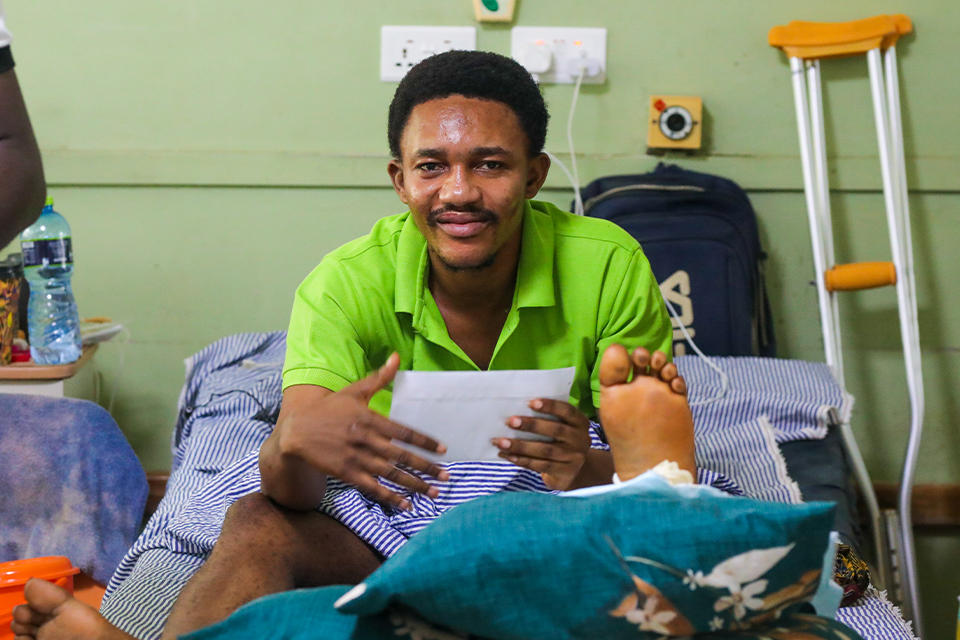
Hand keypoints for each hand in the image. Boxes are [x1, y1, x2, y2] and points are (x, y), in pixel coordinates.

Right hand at [272, 353, 449, 510]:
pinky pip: (372, 487)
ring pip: (390, 474)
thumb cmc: (330, 409)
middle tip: (447, 477)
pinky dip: (389, 497)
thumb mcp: (354, 391)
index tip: (443, 451)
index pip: (404, 432)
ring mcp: (355, 458)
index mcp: (370, 419)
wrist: (297, 430)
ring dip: (413, 485)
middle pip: (402, 456)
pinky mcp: (346, 473)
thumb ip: (379, 378)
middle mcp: (366, 439)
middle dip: (426, 467)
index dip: (425, 442)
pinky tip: (406, 504)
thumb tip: (396, 356)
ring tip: (433, 493)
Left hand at [493, 399, 592, 490]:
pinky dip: (521, 460)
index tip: (530, 402)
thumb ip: (550, 419)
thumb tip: (518, 411)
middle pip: (556, 430)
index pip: (567, 411)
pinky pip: (540, 465)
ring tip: (500, 442)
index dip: (550, 406)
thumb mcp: (564, 429)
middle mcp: (581, 440)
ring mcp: (574, 458)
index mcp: (580, 423)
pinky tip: (507, 455)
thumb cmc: (562, 442)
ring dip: (520, 446)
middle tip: (510, 421)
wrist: (575, 472)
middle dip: (531, 425)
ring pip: (545, 450)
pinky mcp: (564, 474)